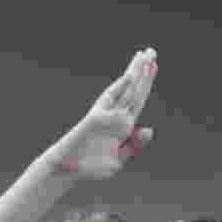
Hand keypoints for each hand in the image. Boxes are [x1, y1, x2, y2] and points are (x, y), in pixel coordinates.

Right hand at [44, 49, 156, 178]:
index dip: (146, 83)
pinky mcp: (95, 119)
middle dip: (143, 71)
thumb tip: (149, 129)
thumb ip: (133, 145)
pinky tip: (130, 77)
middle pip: (133, 90)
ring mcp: (106, 116)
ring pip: (125, 91)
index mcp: (123, 126)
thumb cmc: (91, 168)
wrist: (67, 171)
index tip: (154, 65)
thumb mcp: (118, 160)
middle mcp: (115, 117)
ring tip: (145, 55)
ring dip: (135, 73)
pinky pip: (110, 101)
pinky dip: (120, 88)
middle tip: (152, 51)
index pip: (138, 99)